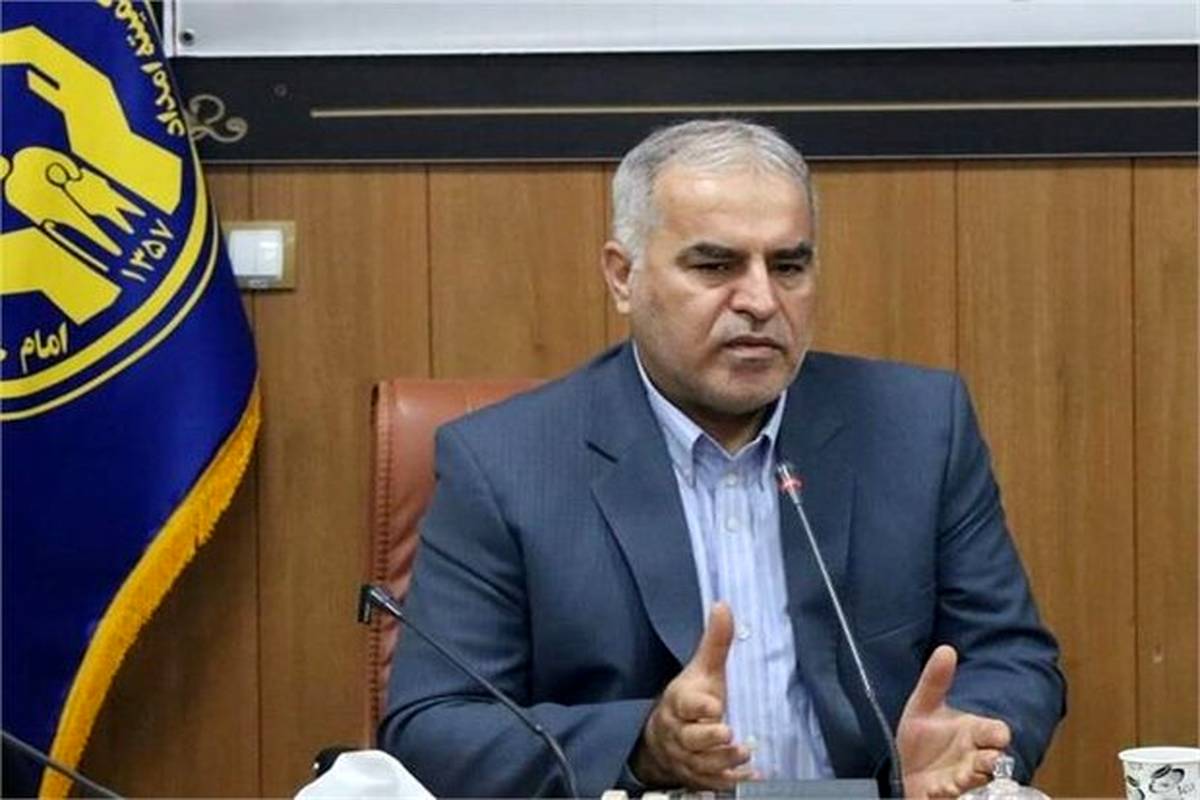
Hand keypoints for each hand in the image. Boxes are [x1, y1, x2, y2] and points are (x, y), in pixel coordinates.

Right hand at [630, 603, 755, 789]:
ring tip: (745, 754)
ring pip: (701, 763)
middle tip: (728, 733)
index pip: (686, 704)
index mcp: (681, 702)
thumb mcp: (703, 670)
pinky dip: (730, 781)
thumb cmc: (690, 700)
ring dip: (722, 761)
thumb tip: (723, 605)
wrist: (661, 738)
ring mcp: (687, 756)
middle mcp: (680, 731)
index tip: (714, 705)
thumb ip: (715, 642)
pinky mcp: (696, 775)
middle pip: (690, 737)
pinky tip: (751, 777)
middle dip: (708, 737)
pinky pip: (711, 783)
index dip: (698, 706)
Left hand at [898, 645, 1011, 798]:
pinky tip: (936, 791)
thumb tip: (946, 649)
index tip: (999, 735)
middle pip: (994, 761)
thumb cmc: (922, 738)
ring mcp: (961, 781)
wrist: (901, 770)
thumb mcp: (923, 706)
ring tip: (955, 780)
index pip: (996, 732)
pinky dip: (947, 795)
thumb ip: (935, 680)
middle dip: (992, 762)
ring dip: (970, 780)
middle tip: (987, 760)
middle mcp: (972, 759)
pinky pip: (952, 798)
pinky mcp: (945, 797)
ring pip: (977, 783)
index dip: (998, 734)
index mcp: (972, 734)